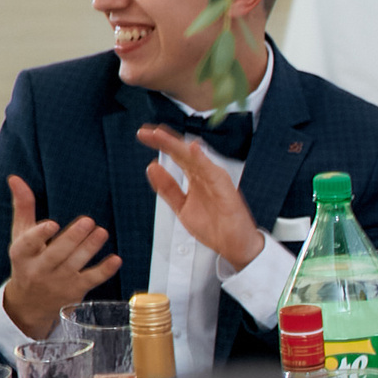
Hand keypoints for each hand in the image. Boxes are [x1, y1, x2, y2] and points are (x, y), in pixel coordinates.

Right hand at [1, 176, 121, 338]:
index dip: (39, 235)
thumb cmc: (28, 261)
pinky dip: (105, 270)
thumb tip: (15, 178)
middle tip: (88, 221)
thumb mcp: (20, 235)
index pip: (28, 244)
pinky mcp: (75, 290)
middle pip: (57, 253)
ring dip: (90, 248)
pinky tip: (116, 259)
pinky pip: (92, 280)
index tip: (52, 224)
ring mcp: (58, 281)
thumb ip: (23, 207)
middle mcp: (39, 269)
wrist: (29, 303)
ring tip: (102, 232)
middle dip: (73, 238)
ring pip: (75, 264)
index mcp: (22, 254)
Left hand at [141, 126, 264, 268]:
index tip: (143, 135)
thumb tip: (152, 167)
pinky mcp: (224, 188)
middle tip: (147, 132)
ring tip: (160, 135)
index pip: (176, 156)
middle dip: (164, 140)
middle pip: (183, 152)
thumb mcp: (182, 206)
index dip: (160, 144)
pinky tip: (191, 149)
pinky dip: (201, 159)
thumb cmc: (215, 227)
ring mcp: (215, 180)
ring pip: (194, 157)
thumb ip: (167, 188)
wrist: (234, 246)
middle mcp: (205, 175)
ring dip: (177, 145)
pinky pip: (211, 171)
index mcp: (196, 178)